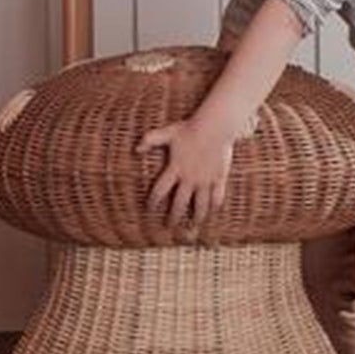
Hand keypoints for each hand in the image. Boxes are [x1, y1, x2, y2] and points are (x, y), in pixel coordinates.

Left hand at [137, 117, 235, 235]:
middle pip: (179, 203)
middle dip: (173, 216)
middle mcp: (190, 178)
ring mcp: (205, 180)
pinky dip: (215, 206)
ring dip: (196, 217)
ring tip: (194, 226)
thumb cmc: (190, 128)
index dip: (153, 202)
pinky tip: (213, 212)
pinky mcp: (219, 178)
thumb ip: (150, 140)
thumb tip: (136, 149)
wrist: (215, 127)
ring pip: (200, 205)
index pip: (160, 191)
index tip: (149, 210)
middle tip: (169, 226)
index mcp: (175, 169)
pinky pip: (217, 197)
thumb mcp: (167, 133)